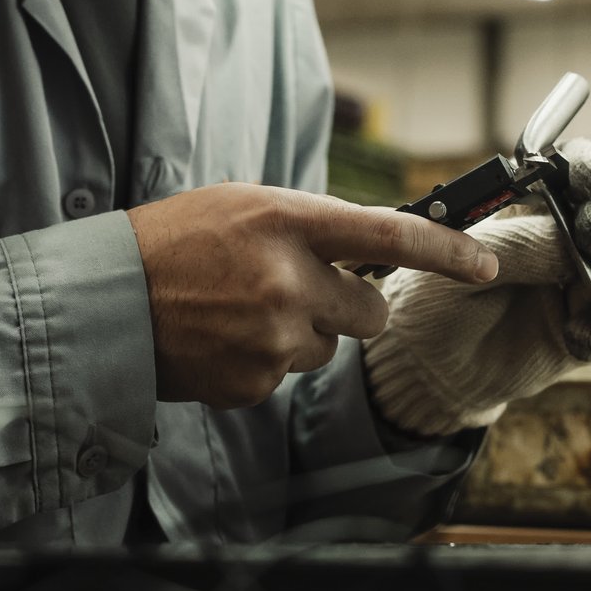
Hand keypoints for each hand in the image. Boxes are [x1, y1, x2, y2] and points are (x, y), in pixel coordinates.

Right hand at [128, 185, 498, 409]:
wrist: (105, 301)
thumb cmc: (174, 241)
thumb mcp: (244, 206)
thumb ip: (310, 226)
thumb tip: (373, 248)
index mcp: (285, 221)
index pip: (388, 235)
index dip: (446, 251)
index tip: (485, 264)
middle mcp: (286, 280)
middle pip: (370, 310)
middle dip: (352, 306)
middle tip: (302, 291)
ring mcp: (271, 338)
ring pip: (327, 347)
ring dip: (300, 333)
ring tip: (239, 312)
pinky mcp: (253, 384)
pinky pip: (286, 376)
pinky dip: (262, 362)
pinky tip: (222, 339)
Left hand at [364, 140, 590, 435]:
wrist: (427, 365)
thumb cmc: (434, 297)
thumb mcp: (458, 261)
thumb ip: (515, 247)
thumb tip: (570, 244)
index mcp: (535, 209)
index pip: (576, 174)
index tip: (588, 178)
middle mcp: (568, 243)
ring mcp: (581, 289)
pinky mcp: (586, 335)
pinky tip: (576, 336)